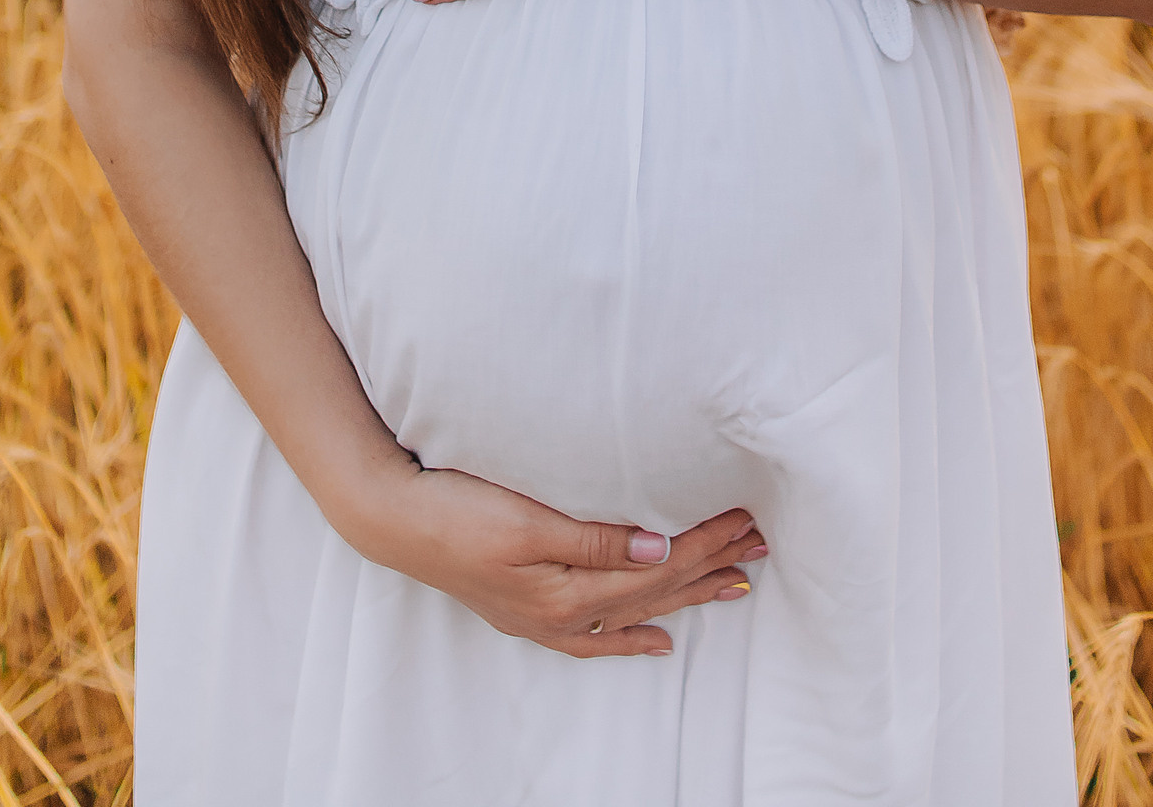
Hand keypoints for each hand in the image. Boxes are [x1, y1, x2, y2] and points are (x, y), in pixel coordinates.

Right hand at [353, 455, 766, 657]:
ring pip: (634, 612)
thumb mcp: (524, 519)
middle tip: (758, 547)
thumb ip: (592, 539)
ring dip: (686, 597)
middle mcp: (562, 613)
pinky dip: (629, 638)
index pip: (655, 569)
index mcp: (564, 590)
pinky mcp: (530, 610)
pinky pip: (595, 636)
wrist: (393, 521)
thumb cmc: (454, 510)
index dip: (703, 544)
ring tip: (735, 586)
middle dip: (709, 567)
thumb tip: (657, 551)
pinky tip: (658, 641)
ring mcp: (545, 617)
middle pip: (654, 592)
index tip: (744, 519)